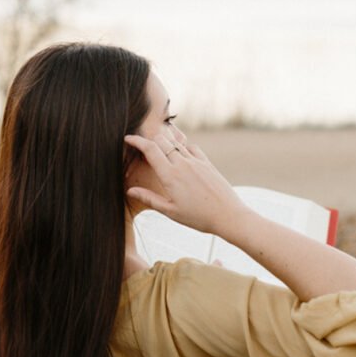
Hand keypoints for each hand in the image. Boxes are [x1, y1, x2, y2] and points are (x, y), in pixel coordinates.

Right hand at [123, 132, 248, 236]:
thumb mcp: (170, 211)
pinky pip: (191, 147)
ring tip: (158, 148)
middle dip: (149, 140)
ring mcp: (196, 161)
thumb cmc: (198, 217)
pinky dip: (182, 146)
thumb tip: (130, 191)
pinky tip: (180, 153)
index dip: (137, 141)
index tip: (127, 138)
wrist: (228, 215)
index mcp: (170, 175)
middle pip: (161, 141)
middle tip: (141, 145)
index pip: (150, 150)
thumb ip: (149, 198)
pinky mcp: (207, 163)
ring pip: (176, 142)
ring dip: (165, 142)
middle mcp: (182, 164)